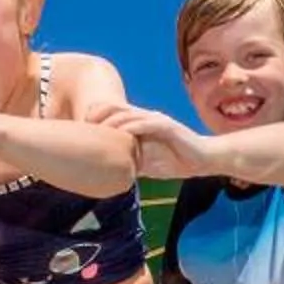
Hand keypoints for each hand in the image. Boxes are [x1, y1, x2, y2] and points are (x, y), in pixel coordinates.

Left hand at [88, 102, 211, 178]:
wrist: (204, 160)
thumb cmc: (177, 161)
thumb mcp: (148, 162)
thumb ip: (131, 161)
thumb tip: (112, 174)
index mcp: (141, 123)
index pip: (114, 114)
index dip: (96, 117)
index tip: (79, 130)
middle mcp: (147, 117)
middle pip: (116, 109)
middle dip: (97, 115)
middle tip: (81, 127)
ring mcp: (157, 121)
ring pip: (128, 114)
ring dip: (111, 121)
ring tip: (95, 129)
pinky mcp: (168, 127)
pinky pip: (146, 124)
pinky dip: (132, 127)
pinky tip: (121, 134)